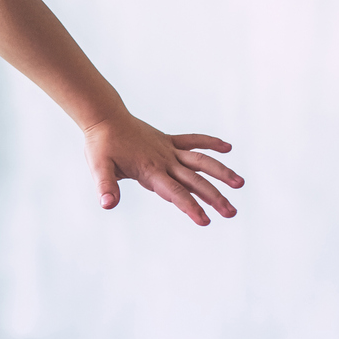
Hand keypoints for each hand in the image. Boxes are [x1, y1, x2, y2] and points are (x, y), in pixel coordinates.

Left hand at [83, 115, 242, 225]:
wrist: (104, 117)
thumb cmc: (101, 145)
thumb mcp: (98, 167)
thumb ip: (106, 186)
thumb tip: (107, 205)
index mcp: (150, 170)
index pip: (174, 192)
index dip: (190, 207)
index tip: (206, 221)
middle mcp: (164, 160)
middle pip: (194, 181)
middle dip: (213, 197)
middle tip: (232, 213)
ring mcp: (168, 149)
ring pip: (200, 161)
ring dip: (220, 171)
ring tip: (240, 183)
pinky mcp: (168, 140)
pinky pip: (193, 140)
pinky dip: (209, 142)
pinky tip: (227, 147)